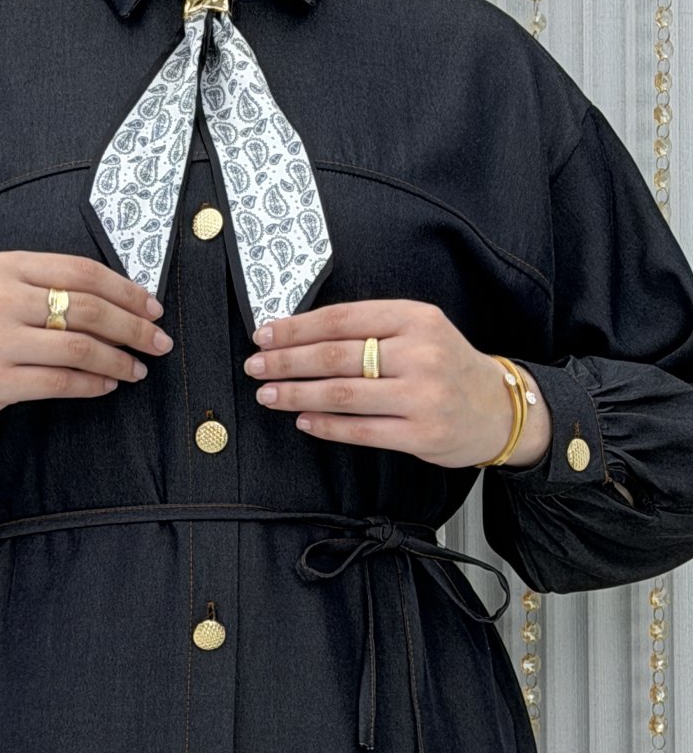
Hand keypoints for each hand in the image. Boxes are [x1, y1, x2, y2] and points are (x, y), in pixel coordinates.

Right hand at [0, 251, 172, 431]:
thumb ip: (48, 287)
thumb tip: (120, 303)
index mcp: (7, 266)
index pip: (83, 272)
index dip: (126, 291)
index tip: (152, 307)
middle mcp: (1, 297)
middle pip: (89, 308)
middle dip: (134, 327)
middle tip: (159, 341)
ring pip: (79, 347)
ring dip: (119, 359)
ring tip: (138, 368)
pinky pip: (60, 382)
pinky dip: (93, 384)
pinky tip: (108, 384)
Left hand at [242, 299, 552, 469]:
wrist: (497, 408)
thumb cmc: (447, 366)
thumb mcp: (419, 330)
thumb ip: (370, 329)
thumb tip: (300, 335)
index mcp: (415, 318)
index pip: (342, 319)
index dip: (296, 328)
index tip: (264, 335)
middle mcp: (420, 353)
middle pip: (336, 356)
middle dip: (287, 362)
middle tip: (256, 366)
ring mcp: (422, 396)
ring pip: (343, 394)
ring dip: (297, 394)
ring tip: (269, 395)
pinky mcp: (420, 434)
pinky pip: (360, 430)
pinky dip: (325, 425)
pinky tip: (302, 420)